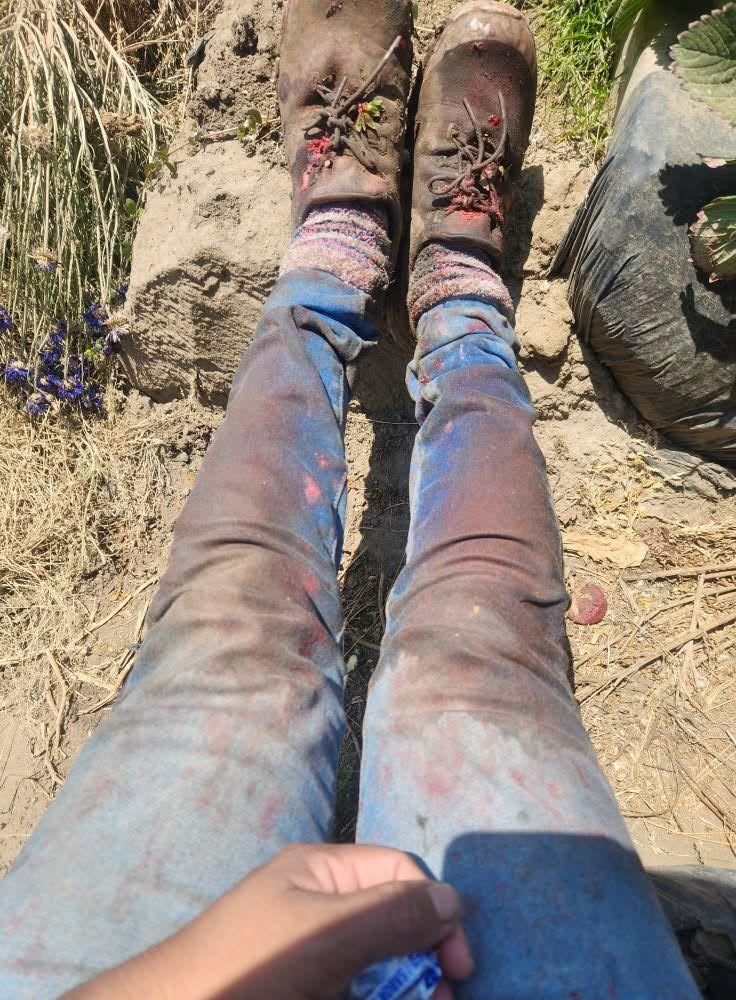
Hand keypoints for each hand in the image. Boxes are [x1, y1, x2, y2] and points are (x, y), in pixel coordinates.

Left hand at [65, 843, 473, 998]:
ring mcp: (310, 951)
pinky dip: (373, 993)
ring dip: (401, 985)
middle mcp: (319, 904)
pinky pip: (353, 984)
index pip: (398, 872)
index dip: (435, 911)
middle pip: (392, 919)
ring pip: (377, 961)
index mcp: (320, 871)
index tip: (458, 967)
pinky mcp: (306, 986)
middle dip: (422, 957)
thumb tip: (453, 898)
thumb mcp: (325, 935)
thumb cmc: (249, 966)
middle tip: (438, 999)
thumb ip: (390, 913)